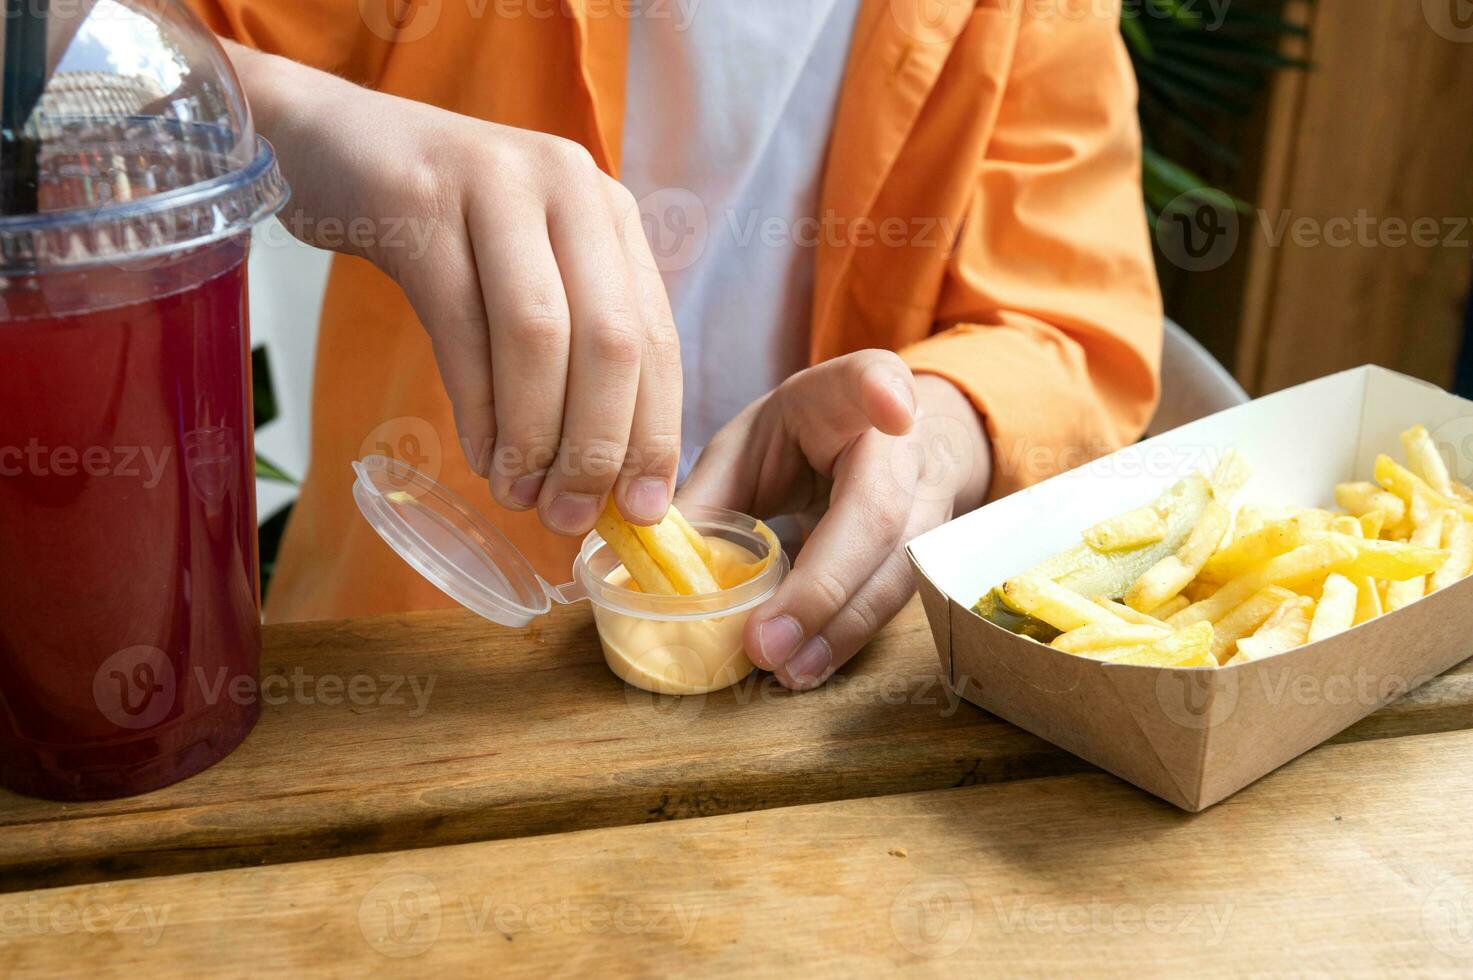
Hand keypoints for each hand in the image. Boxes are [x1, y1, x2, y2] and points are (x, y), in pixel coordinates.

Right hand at [226, 43, 680, 533]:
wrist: (337, 146)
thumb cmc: (445, 230)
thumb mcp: (528, 269)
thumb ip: (573, 349)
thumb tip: (602, 478)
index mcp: (609, 213)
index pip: (656, 337)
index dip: (654, 432)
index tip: (644, 510)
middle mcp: (569, 187)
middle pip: (609, 339)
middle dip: (596, 445)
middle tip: (572, 517)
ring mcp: (496, 185)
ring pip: (537, 334)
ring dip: (533, 435)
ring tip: (519, 496)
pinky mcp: (420, 200)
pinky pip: (460, 324)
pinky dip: (477, 406)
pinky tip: (481, 456)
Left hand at [680, 351, 992, 689]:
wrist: (880, 452)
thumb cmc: (804, 441)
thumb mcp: (748, 447)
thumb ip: (710, 496)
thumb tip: (652, 562)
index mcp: (848, 396)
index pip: (873, 379)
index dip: (884, 392)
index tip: (892, 409)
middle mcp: (905, 447)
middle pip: (878, 514)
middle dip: (823, 584)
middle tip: (768, 642)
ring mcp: (928, 503)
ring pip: (896, 570)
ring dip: (839, 628)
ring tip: (786, 669)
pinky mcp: (927, 556)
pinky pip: (890, 603)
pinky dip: (845, 639)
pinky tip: (806, 666)